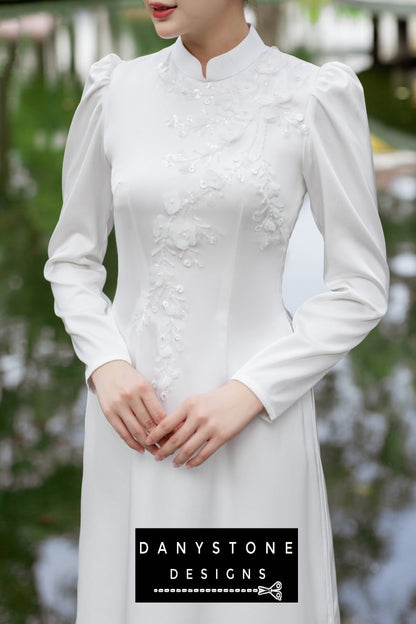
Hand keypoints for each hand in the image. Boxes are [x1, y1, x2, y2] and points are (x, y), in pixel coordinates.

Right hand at [90, 360, 173, 454]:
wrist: (107, 368)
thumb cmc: (129, 377)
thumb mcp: (145, 384)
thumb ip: (153, 402)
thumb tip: (167, 423)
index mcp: (143, 388)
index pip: (159, 414)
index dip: (168, 428)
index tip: (175, 436)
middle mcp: (131, 397)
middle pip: (149, 424)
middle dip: (160, 439)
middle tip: (168, 447)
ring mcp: (118, 406)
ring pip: (136, 431)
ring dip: (148, 445)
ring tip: (156, 451)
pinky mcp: (109, 413)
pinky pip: (122, 433)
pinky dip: (132, 443)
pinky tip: (140, 449)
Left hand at [145, 380, 263, 468]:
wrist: (242, 396)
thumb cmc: (218, 398)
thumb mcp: (197, 400)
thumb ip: (184, 414)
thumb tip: (170, 433)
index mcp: (189, 405)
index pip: (167, 423)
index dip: (155, 435)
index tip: (148, 441)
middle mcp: (198, 416)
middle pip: (175, 439)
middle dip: (164, 451)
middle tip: (157, 457)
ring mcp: (210, 427)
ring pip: (188, 449)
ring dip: (178, 459)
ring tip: (173, 464)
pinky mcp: (221, 436)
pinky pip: (204, 454)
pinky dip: (194, 462)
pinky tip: (189, 464)